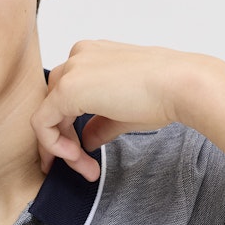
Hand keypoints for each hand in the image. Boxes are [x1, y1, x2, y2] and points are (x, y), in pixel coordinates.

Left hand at [32, 41, 185, 180]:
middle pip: (54, 105)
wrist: (182, 86)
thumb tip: (87, 141)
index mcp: (92, 55)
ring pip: (47, 115)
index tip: (84, 157)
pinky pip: (42, 123)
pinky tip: (76, 158)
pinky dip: (53, 145)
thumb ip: (100, 123)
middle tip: (86, 168)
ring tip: (87, 169)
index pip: (67, 96)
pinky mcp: (67, 89)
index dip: (70, 132)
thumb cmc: (165, 93)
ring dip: (62, 148)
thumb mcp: (124, 112)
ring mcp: (71, 70)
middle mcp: (78, 56)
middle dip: (65, 142)